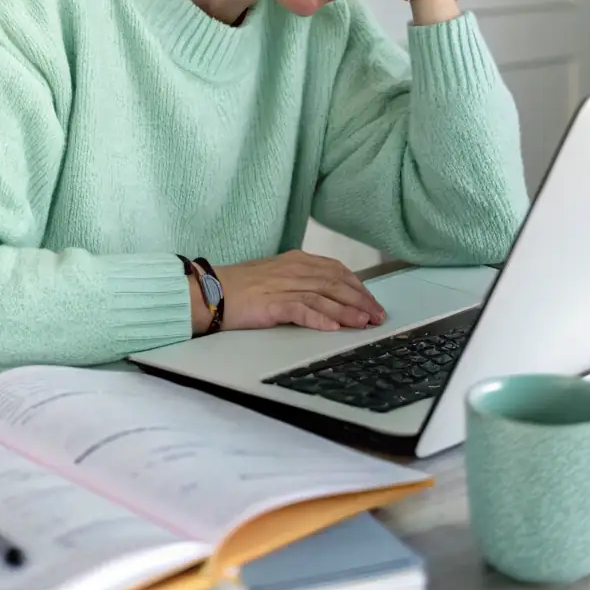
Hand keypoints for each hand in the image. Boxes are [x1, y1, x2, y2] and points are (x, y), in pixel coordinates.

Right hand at [190, 250, 385, 333]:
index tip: (373, 302)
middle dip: (361, 300)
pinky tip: (333, 328)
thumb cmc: (243, 287)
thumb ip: (303, 283)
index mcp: (298, 261)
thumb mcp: (278, 277)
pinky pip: (301, 310)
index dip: (358, 287)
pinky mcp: (271, 303)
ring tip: (364, 323)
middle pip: (336, 283)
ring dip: (348, 311)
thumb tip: (329, 297)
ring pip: (324, 297)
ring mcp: (283, 285)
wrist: (211, 290)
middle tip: (378, 316)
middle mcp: (294, 269)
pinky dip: (319, 318)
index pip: (337, 271)